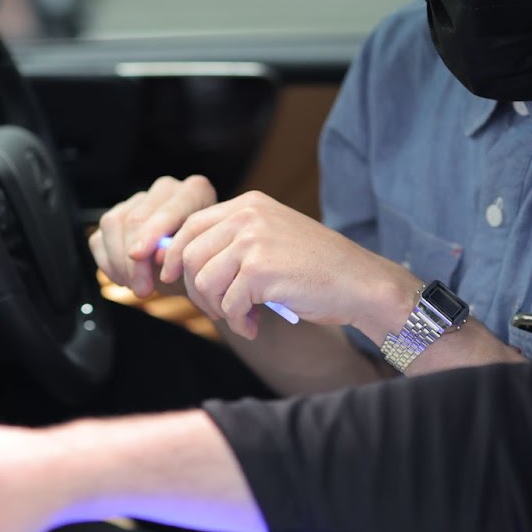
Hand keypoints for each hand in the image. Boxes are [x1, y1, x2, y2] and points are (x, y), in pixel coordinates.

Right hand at [89, 175, 217, 297]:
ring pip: (112, 223)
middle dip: (134, 259)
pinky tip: (125, 279)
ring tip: (136, 287)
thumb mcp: (197, 263)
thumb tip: (156, 255)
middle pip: (136, 218)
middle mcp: (165, 189)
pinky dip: (108, 264)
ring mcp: (138, 200)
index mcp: (194, 191)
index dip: (151, 234)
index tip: (138, 256)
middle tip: (142, 290)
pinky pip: (99, 238)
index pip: (168, 210)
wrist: (190, 270)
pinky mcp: (116, 217)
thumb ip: (181, 254)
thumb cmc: (199, 263)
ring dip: (119, 262)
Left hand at [160, 191, 418, 339]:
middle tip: (217, 310)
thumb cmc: (318, 269)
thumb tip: (180, 263)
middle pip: (189, 254)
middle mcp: (248, 216)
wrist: (360, 283)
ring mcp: (253, 240)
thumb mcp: (272, 240)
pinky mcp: (261, 269)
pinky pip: (228, 303)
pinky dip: (237, 323)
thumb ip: (234, 243)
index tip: (171, 278)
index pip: (191, 225)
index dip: (173, 254)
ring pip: (204, 281)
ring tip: (240, 318)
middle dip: (195, 289)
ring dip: (217, 309)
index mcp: (249, 205)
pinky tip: (254, 326)